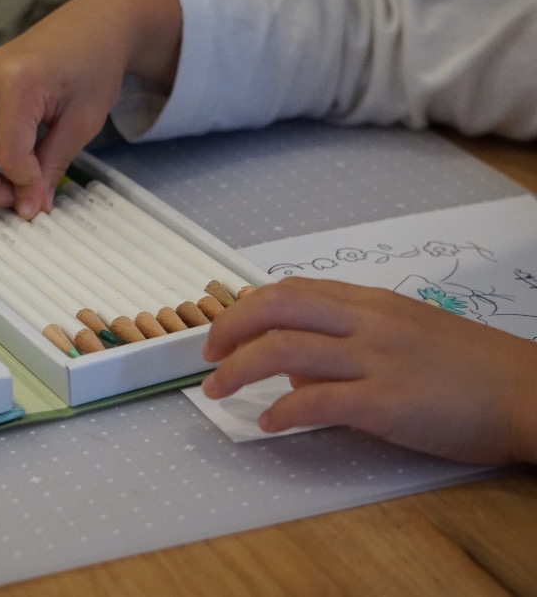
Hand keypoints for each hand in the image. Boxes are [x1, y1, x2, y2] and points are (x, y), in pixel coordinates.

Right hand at [0, 0, 181, 218]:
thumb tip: (30, 209)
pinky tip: (0, 167)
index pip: (7, 156)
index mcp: (17, 82)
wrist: (91, 25)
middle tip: (18, 200)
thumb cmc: (95, 67)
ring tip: (9, 185)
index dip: (24, 184)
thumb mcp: (83, 123)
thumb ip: (52, 166)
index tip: (43, 194)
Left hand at [201, 277, 536, 463]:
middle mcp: (367, 322)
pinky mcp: (386, 402)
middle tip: (207, 354)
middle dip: (228, 329)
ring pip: (284, 350)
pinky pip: (316, 400)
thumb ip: (347, 338)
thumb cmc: (469, 367)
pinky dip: (281, 411)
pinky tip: (269, 423)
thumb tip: (292, 363)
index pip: (290, 290)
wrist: (528, 392)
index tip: (223, 329)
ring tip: (217, 389)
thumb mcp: (404, 333)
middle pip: (275, 308)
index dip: (245, 307)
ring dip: (238, 369)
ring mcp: (376, 359)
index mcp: (370, 303)